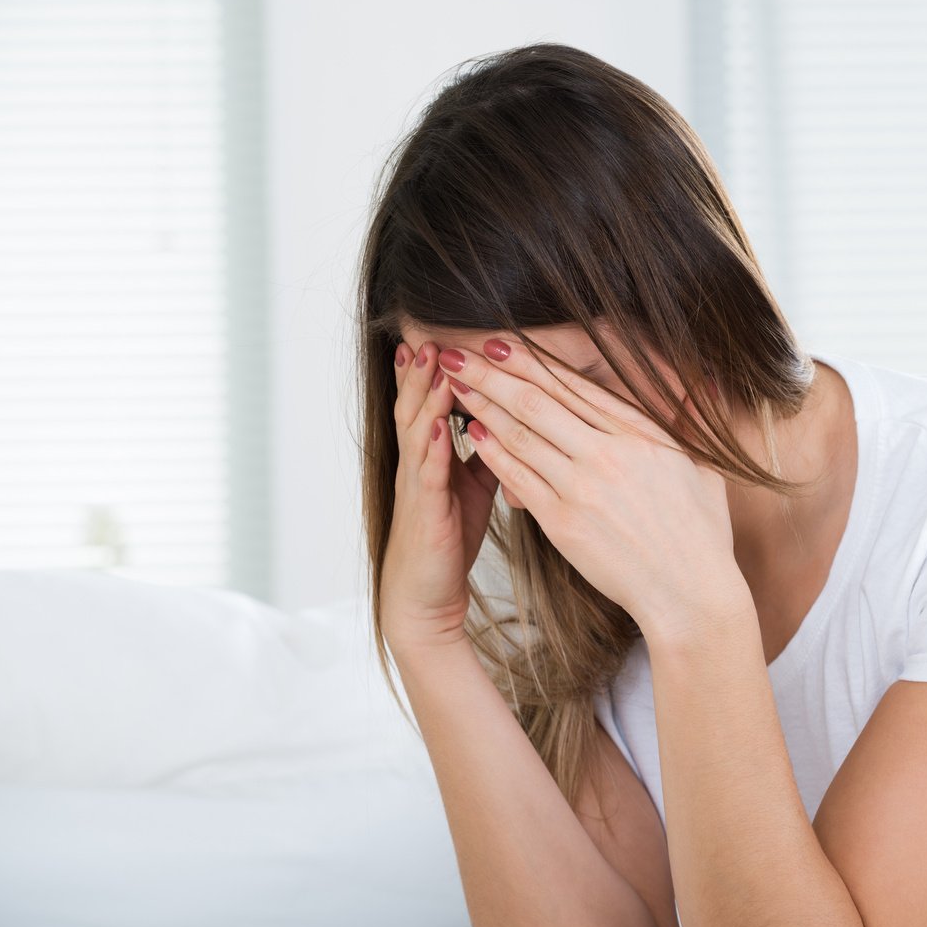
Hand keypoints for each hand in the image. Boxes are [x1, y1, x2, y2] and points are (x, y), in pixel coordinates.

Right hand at [379, 340, 501, 648]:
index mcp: (432, 454)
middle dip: (424, 369)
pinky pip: (427, 476)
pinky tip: (440, 428)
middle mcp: (420, 464)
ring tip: (431, 363)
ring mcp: (418, 487)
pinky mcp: (425, 514)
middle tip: (429, 332)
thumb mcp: (473, 484)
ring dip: (424, 396)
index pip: (431, 401)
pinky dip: (433, 449)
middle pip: (417, 405)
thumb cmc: (449, 536)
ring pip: (416, 431)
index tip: (443, 332)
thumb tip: (509, 418)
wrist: (425, 594)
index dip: (434, 368)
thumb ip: (486, 450)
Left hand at [436, 337, 745, 642]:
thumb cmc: (701, 535)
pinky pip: (518, 478)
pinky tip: (473, 434)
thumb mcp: (706, 468)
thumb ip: (691, 423)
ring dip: (483, 406)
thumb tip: (705, 382)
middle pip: (537, 402)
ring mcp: (581, 487)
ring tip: (454, 385)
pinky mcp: (562, 522)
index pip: (575, 386)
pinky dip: (493, 453)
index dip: (531, 362)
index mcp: (640, 435)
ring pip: (520, 435)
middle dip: (491, 374)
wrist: (689, 593)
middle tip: (456, 353)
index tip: (499, 344)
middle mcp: (607, 453)